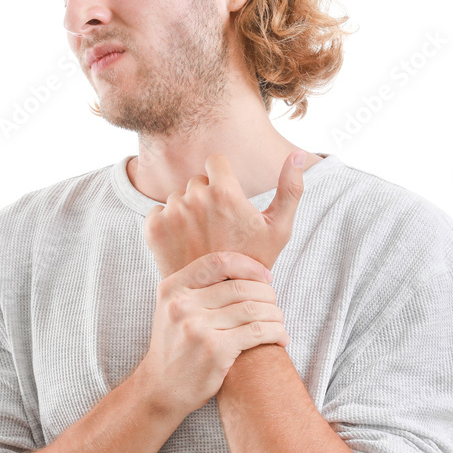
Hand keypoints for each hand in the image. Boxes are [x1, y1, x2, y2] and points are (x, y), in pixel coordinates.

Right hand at [136, 251, 288, 416]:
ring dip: (275, 314)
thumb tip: (246, 270)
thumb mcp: (174, 310)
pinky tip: (280, 338)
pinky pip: (257, 332)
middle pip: (240, 287)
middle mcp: (182, 305)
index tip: (265, 277)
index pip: (218, 262)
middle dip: (267, 294)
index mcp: (172, 289)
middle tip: (274, 304)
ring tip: (279, 322)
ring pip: (253, 309)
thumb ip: (199, 289)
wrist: (161, 389)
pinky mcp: (214, 350)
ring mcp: (197, 328)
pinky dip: (276, 333)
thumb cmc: (176, 348)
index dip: (248, 266)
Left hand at [143, 151, 305, 279]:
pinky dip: (168, 224)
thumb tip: (298, 153)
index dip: (223, 179)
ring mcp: (172, 213)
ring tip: (201, 238)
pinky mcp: (154, 228)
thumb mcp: (279, 228)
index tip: (228, 201)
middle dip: (206, 197)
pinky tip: (184, 244)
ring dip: (187, 211)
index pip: (216, 161)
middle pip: (197, 181)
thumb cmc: (254, 263)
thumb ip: (291, 189)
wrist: (220, 299)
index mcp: (224, 191)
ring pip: (178, 197)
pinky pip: (158, 211)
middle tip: (217, 227)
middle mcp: (194, 197)